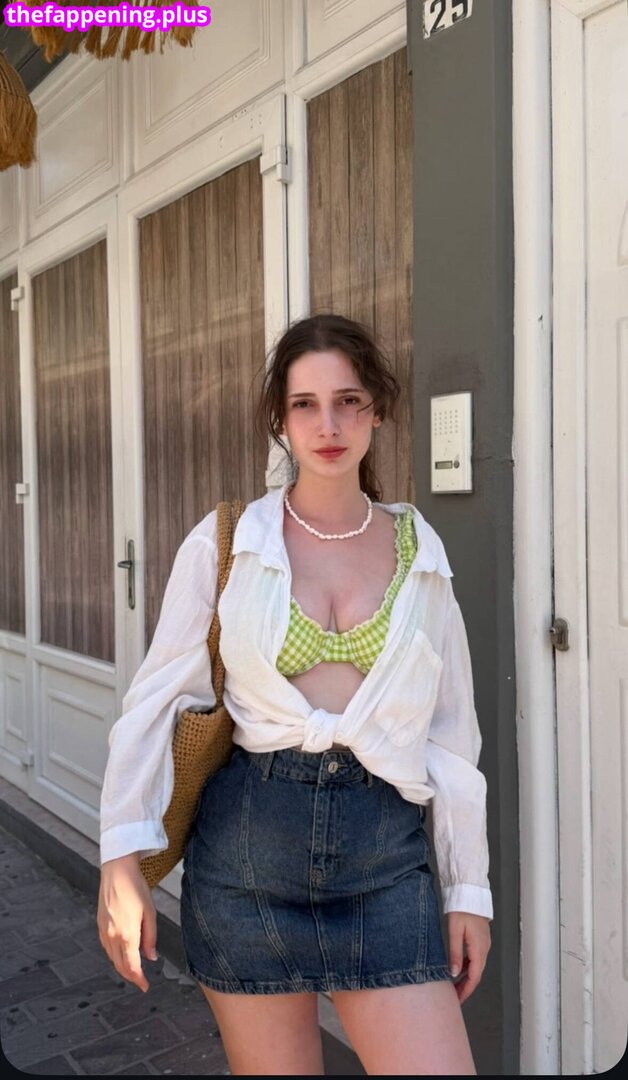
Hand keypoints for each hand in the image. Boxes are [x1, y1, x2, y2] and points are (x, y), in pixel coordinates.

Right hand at [97, 853, 157, 992]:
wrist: (117, 872)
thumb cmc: (135, 888)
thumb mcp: (150, 913)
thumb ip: (150, 938)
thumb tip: (151, 957)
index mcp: (127, 935)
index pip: (132, 967)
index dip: (139, 980)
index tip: (145, 986)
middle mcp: (112, 937)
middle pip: (120, 966)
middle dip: (131, 976)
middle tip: (141, 981)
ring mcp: (103, 931)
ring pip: (112, 958)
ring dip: (122, 967)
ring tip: (134, 969)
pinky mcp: (100, 926)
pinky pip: (107, 948)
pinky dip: (115, 956)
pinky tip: (123, 954)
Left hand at [445, 911, 490, 1004]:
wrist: (470, 893)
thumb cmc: (462, 909)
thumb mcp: (454, 932)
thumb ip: (454, 953)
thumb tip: (454, 973)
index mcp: (479, 949)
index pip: (474, 977)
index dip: (466, 990)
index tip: (457, 999)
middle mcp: (484, 948)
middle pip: (476, 974)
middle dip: (466, 987)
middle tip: (454, 997)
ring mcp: (483, 944)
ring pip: (476, 966)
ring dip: (467, 977)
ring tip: (454, 985)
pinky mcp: (480, 939)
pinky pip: (475, 958)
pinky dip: (468, 966)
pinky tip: (458, 968)